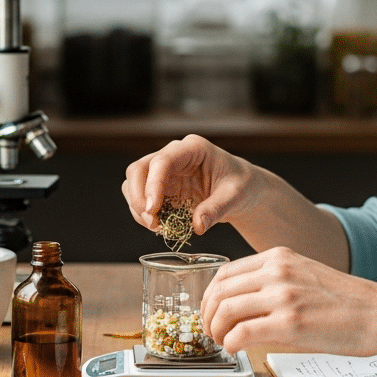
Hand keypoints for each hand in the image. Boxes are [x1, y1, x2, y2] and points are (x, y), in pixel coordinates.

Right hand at [122, 134, 267, 234]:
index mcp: (193, 149)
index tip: (153, 210)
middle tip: (152, 223)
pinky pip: (141, 198)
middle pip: (139, 169)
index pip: (162, 161)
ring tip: (156, 227)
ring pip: (133, 183)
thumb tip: (198, 225)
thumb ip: (217, 209)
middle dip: (139, 197)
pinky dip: (143, 214)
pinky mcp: (161, 187)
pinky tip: (159, 226)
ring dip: (138, 207)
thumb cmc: (242, 185)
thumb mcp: (235, 197)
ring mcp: (164, 171)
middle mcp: (173, 155)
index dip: (153, 185)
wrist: (242, 190)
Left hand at [199, 247, 376, 355]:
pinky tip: (235, 348)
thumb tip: (242, 307)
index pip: (225, 272)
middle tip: (210, 331)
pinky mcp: (289, 323)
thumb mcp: (304, 276)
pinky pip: (241, 332)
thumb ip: (272, 283)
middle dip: (206, 315)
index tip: (210, 312)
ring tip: (222, 342)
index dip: (209, 296)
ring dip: (216, 331)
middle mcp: (277, 271)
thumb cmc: (347, 302)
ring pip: (225, 310)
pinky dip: (230, 343)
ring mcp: (282, 296)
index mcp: (279, 257)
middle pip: (219, 291)